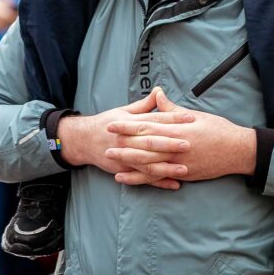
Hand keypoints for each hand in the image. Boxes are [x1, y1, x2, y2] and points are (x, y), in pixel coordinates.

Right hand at [59, 88, 194, 189]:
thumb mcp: (124, 111)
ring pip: (148, 164)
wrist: (84, 140)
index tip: (189, 118)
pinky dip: (159, 182)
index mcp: (130, 123)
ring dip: (167, 167)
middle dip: (170, 144)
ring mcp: (125, 157)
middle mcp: (128, 140)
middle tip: (189, 144)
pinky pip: (143, 178)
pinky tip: (174, 184)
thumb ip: (144, 104)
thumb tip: (160, 90)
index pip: (154, 120)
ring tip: (185, 169)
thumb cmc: (106, 123)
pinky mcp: (124, 170)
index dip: (172, 119)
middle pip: (151, 142)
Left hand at [105, 87, 255, 184]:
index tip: (113, 123)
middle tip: (104, 143)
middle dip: (123, 144)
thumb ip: (172, 109)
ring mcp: (178, 163)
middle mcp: (176, 147)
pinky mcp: (182, 174)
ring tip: (111, 160)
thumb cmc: (218, 129)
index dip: (128, 125)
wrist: (237, 151)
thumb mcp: (195, 115)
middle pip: (144, 146)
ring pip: (148, 164)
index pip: (148, 127)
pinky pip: (157, 177)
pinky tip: (127, 178)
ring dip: (128, 162)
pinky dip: (140, 179)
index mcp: (177, 130)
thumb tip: (158, 95)